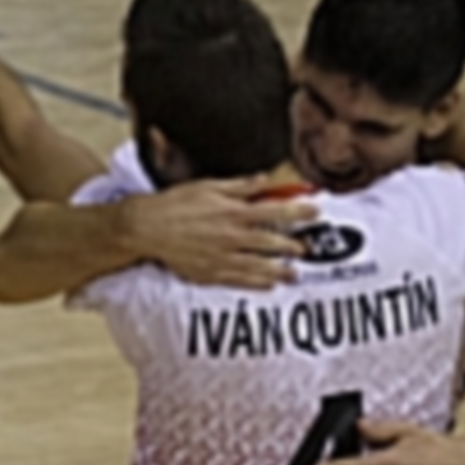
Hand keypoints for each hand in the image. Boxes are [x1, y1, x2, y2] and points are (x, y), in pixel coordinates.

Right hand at [126, 176, 317, 289]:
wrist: (148, 228)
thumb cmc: (176, 204)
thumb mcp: (208, 186)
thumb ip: (239, 186)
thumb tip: (263, 180)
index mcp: (232, 211)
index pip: (274, 210)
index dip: (297, 210)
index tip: (316, 211)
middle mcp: (231, 236)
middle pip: (271, 242)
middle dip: (292, 245)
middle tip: (306, 249)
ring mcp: (222, 257)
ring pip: (259, 265)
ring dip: (279, 269)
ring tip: (294, 273)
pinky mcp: (211, 273)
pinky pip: (240, 280)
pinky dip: (257, 282)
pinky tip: (269, 284)